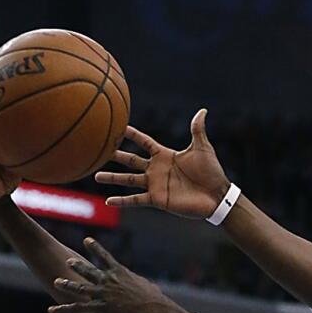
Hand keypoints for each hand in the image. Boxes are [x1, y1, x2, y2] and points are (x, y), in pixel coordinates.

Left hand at [48, 238, 166, 312]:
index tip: (87, 240)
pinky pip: (78, 308)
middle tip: (68, 260)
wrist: (153, 310)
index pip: (105, 257)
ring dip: (67, 285)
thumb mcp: (149, 287)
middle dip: (78, 266)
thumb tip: (149, 286)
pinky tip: (51, 311)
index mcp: (120, 273)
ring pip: (80, 288)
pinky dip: (64, 309)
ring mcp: (103, 294)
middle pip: (89, 271)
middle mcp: (108, 281)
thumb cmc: (155, 300)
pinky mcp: (100, 308)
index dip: (95, 248)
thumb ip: (142, 284)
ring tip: (56, 282)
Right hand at [94, 110, 230, 217]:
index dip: (132, 134)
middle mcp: (156, 169)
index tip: (117, 126)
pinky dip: (122, 201)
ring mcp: (155, 185)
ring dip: (112, 178)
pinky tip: (108, 201)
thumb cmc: (211, 171)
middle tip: (98, 149)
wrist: (216, 196)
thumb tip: (202, 110)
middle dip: (115, 154)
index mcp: (165, 155)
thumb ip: (197, 130)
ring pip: (128, 180)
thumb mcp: (202, 148)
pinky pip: (136, 200)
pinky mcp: (158, 199)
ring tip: (95, 175)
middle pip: (131, 160)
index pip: (144, 142)